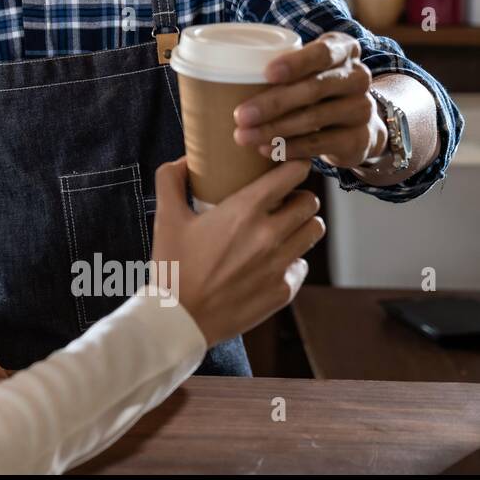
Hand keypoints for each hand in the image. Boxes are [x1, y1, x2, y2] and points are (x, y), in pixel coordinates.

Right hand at [151, 157, 324, 346]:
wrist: (179, 319)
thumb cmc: (172, 265)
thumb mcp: (165, 217)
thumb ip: (172, 179)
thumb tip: (186, 160)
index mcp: (244, 210)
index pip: (291, 175)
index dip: (294, 165)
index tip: (288, 165)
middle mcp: (269, 235)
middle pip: (310, 202)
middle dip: (298, 197)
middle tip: (282, 201)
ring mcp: (280, 265)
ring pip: (314, 231)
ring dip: (301, 225)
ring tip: (281, 229)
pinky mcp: (283, 290)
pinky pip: (301, 265)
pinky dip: (290, 259)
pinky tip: (268, 261)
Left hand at [232, 31, 386, 168]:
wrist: (358, 124)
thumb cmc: (315, 88)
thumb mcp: (306, 70)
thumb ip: (281, 68)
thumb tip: (222, 75)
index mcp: (343, 50)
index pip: (322, 53)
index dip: (295, 63)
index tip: (267, 73)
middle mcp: (357, 77)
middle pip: (314, 89)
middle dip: (273, 103)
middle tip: (239, 116)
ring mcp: (362, 108)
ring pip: (314, 118)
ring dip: (275, 129)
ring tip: (243, 137)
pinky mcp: (359, 138)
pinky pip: (321, 143)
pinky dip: (290, 148)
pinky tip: (267, 150)